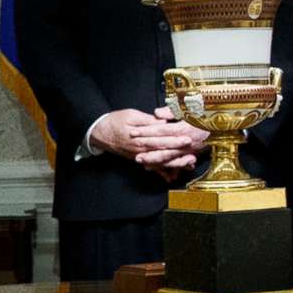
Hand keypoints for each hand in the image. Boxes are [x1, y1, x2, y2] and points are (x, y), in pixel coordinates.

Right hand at [88, 108, 204, 174]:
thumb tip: (162, 122)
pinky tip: (172, 176)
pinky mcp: (139, 159)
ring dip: (175, 164)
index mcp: (140, 138)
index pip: (161, 139)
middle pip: (163, 153)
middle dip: (179, 154)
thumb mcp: (131, 116)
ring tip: (188, 165)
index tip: (186, 139)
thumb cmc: (114, 122)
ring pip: (160, 163)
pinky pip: (152, 168)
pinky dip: (162, 173)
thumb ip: (148, 120)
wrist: (99, 133)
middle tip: (193, 154)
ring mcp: (140, 157)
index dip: (174, 139)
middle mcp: (141, 150)